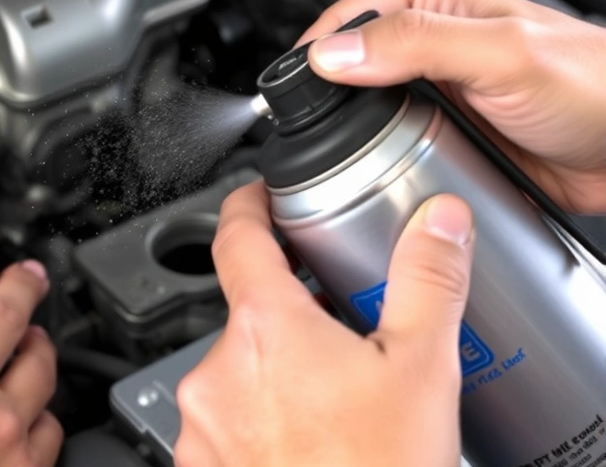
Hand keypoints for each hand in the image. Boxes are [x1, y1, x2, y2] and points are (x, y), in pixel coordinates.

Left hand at [174, 181, 473, 466]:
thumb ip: (427, 280)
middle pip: (246, 313)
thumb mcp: (422, 367)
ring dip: (273, 371)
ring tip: (329, 401)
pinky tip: (301, 440)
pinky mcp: (199, 464)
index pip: (235, 237)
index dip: (247, 206)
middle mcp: (217, 371)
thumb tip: (438, 222)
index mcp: (265, 329)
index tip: (256, 197)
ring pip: (236, 370)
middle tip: (340, 336)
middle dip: (289, 315)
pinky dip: (256, 417)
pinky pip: (222, 421)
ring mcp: (202, 423)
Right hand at [299, 0, 605, 213]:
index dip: (310, 60)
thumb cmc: (592, 85)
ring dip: (351, 135)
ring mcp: (432, 86)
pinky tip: (378, 174)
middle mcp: (425, 38)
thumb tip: (334, 54)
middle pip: (343, 68)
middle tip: (314, 141)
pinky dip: (379, 158)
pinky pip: (390, 141)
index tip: (291, 103)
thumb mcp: (500, 53)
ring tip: (342, 164)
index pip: (339, 22)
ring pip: (362, 109)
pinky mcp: (442, 126)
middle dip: (325, 103)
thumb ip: (416, 44)